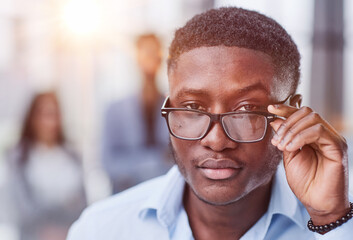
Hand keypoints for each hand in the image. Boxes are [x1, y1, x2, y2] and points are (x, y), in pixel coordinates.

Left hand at [268, 104, 349, 224]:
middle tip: (276, 141)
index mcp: (313, 135)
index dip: (285, 109)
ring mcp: (332, 139)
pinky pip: (318, 131)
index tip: (270, 108)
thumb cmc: (304, 182)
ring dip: (291, 131)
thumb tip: (275, 119)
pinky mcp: (337, 147)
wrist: (317, 202)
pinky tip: (291, 148)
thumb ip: (284, 137)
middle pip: (306, 112)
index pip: (301, 114)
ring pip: (312, 119)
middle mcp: (324, 134)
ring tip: (282, 147)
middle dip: (287, 122)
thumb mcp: (288, 156)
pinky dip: (300, 136)